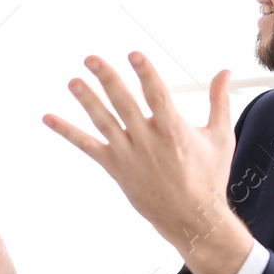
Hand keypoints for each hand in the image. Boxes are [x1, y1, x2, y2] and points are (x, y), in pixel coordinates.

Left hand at [43, 52, 252, 273]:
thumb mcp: (219, 138)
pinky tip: (48, 117)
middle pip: (124, 104)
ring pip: (103, 123)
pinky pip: (87, 146)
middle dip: (108, 80)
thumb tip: (225, 71)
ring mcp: (128, 155)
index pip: (157, 97)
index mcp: (174, 131)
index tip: (133, 54)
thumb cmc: (208, 177)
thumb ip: (218, 102)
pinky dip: (67, 132)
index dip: (145, 74)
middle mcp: (148, 142)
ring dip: (86, 101)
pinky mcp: (114, 167)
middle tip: (91, 59)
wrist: (190, 218)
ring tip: (72, 81)